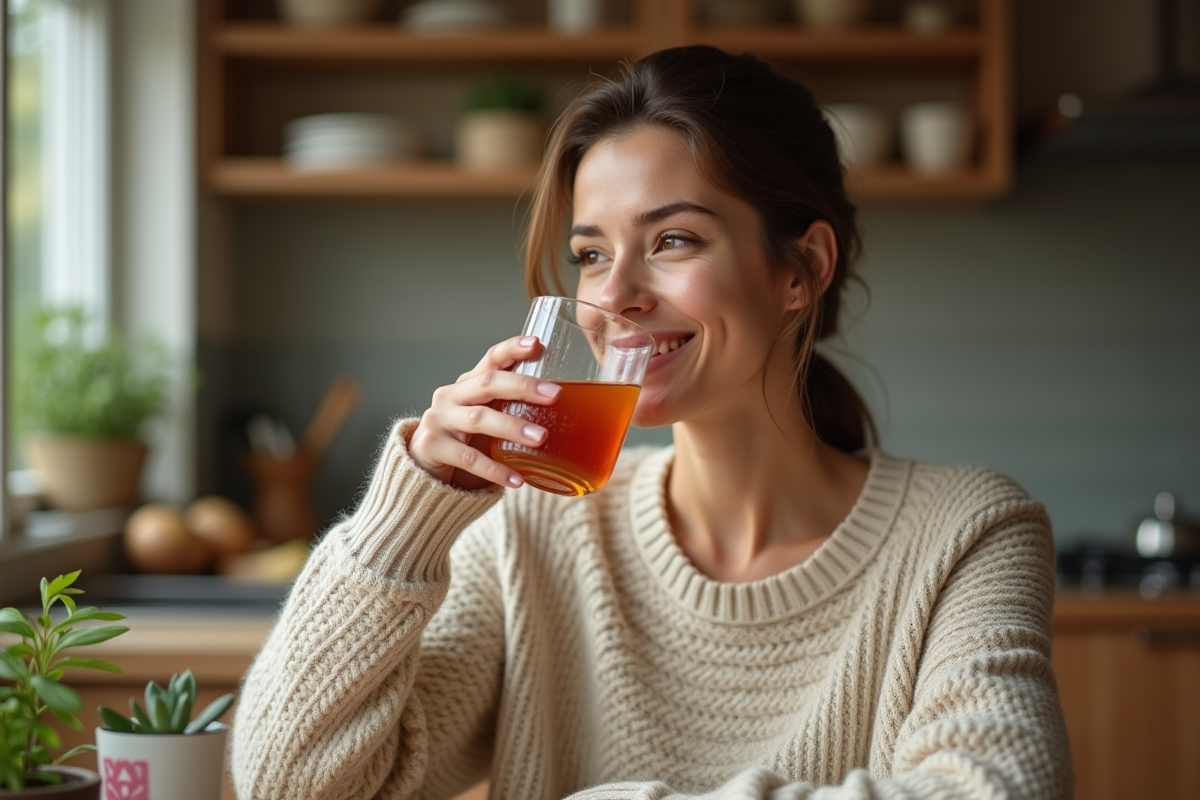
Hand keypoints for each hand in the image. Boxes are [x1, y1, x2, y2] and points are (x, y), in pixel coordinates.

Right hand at [411, 335, 561, 490]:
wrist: (422, 471)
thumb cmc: (465, 440)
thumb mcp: (487, 419)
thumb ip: (512, 410)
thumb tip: (569, 413)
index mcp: (468, 384)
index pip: (491, 359)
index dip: (513, 349)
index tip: (538, 344)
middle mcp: (451, 396)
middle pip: (488, 383)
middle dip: (523, 387)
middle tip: (555, 396)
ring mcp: (438, 419)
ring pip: (479, 419)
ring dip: (512, 427)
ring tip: (541, 438)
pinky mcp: (431, 446)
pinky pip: (468, 458)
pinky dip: (494, 469)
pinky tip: (518, 479)